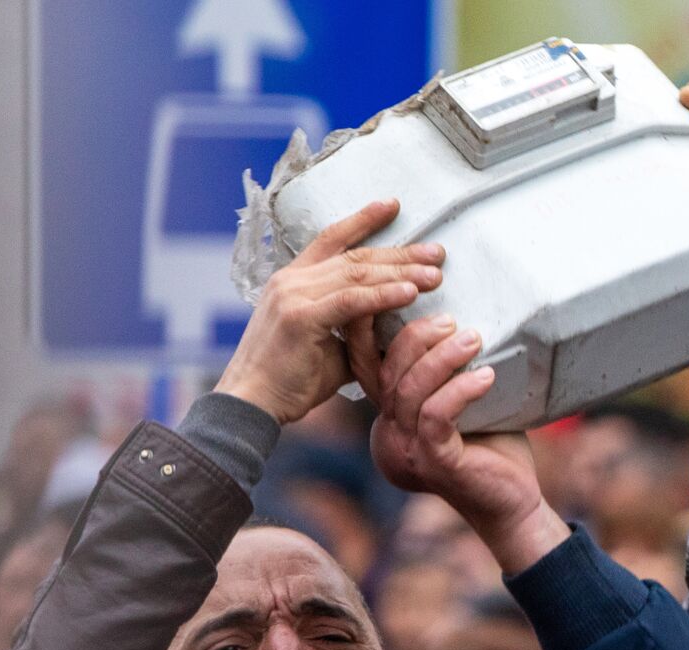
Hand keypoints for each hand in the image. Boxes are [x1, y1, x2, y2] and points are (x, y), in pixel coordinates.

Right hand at [214, 199, 446, 424]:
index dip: (363, 219)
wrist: (252, 404)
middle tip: (437, 253)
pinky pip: (351, 301)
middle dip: (400, 253)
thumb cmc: (290, 382)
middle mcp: (291, 280)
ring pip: (356, 274)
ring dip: (400, 273)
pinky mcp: (301, 317)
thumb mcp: (329, 347)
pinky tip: (409, 293)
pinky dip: (383, 295)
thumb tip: (393, 327)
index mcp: (293, 280)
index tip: (393, 206)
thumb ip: (357, 330)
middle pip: (355, 256)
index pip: (332, 239)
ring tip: (434, 274)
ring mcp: (293, 295)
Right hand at [353, 315, 569, 573]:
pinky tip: (486, 376)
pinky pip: (436, 415)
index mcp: (388, 422)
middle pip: (386, 373)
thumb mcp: (458, 406)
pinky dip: (460, 389)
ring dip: (441, 358)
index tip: (395, 294)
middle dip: (415, 338)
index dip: (368, 331)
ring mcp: (406, 453)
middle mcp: (387, 438)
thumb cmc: (490, 449)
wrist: (512, 504)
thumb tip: (452, 318)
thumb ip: (442, 376)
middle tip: (449, 320)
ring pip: (410, 391)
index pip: (367, 370)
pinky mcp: (432, 462)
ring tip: (473, 339)